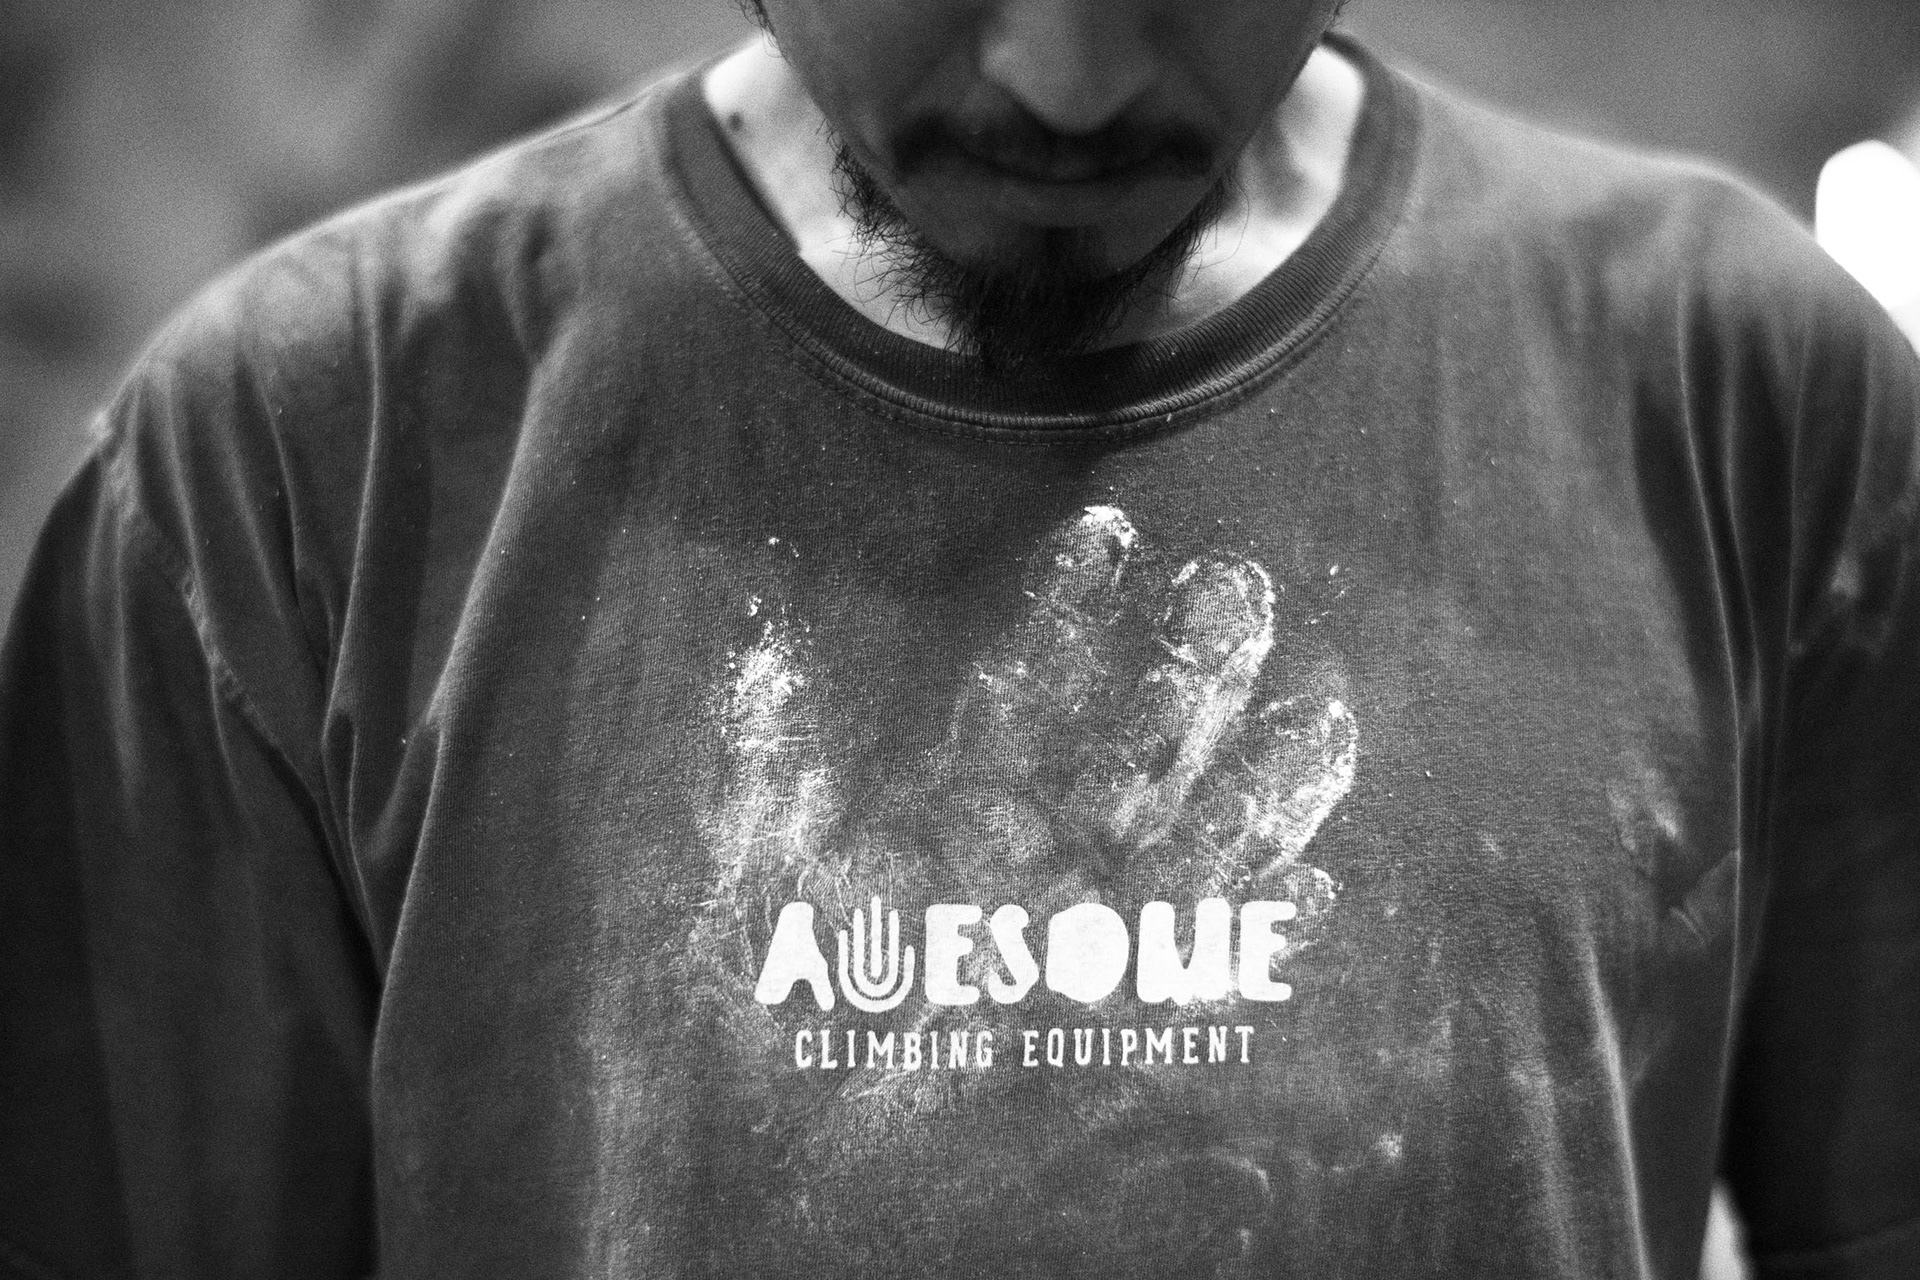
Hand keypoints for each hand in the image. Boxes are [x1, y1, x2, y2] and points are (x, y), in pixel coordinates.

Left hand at [687, 505, 1356, 1276]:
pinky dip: (1255, 946)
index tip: (1108, 533)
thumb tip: (762, 640)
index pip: (1027, 686)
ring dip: (1252, 786)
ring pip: (1188, 845)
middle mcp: (1035, 859)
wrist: (778, 1154)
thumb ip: (762, 760)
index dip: (1069, 612)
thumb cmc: (758, 1005)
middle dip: (1188, 671)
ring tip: (1317, 716)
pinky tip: (1310, 900)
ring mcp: (1080, 937)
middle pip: (1131, 748)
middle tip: (1241, 585)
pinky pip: (1198, 978)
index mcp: (955, 805)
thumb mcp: (746, 869)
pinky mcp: (1105, 1025)